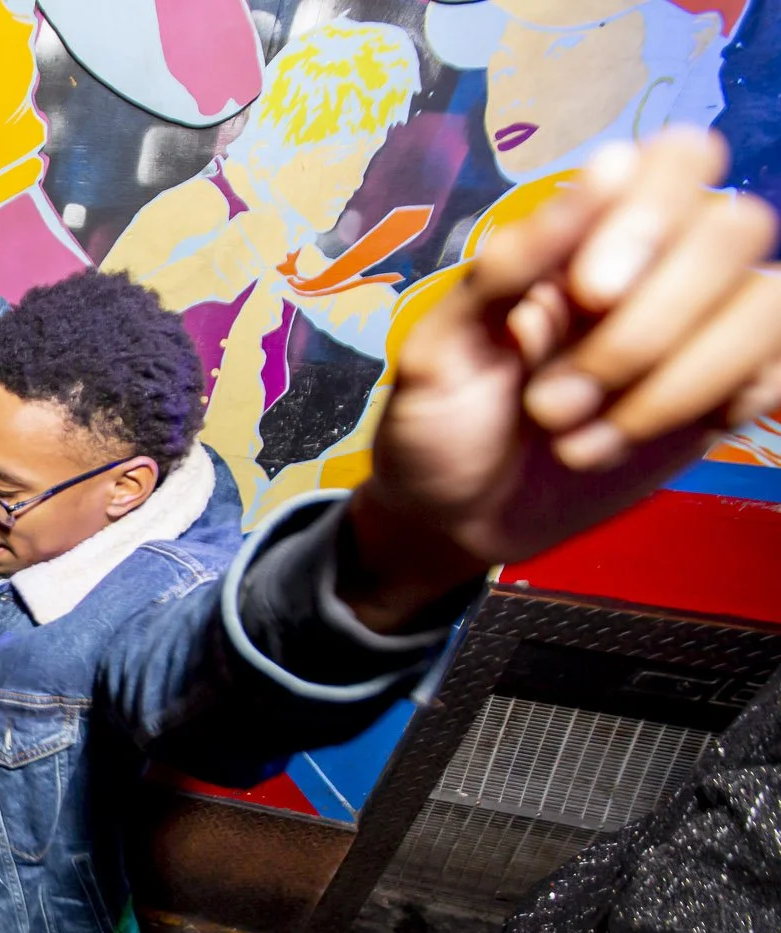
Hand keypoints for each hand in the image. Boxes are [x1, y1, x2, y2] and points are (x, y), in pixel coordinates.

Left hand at [345, 129, 780, 628]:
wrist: (453, 519)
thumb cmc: (438, 420)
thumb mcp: (440, 347)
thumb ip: (514, 263)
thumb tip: (609, 164)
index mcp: (587, 229)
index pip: (679, 160)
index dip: (649, 215)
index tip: (585, 292)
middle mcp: (660, 263)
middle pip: (737, 228)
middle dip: (645, 326)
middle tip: (551, 400)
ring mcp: (703, 328)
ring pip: (767, 303)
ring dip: (673, 380)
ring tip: (575, 437)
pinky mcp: (727, 393)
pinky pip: (777, 370)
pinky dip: (711, 407)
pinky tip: (632, 441)